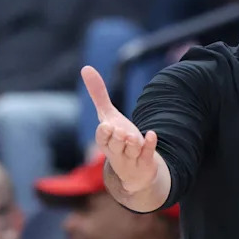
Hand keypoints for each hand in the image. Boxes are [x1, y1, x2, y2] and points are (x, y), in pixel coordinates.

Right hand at [82, 65, 161, 193]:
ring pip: (131, 152)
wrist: (135, 170)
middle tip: (120, 132)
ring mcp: (131, 158)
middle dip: (117, 139)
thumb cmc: (118, 140)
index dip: (103, 133)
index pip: (102, 138)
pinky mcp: (145, 162)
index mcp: (106, 141)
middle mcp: (117, 151)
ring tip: (134, 137)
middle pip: (115, 146)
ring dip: (133, 144)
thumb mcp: (108, 117)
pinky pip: (147, 155)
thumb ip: (98, 95)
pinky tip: (152, 134)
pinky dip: (149, 145)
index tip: (106, 126)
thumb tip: (86, 68)